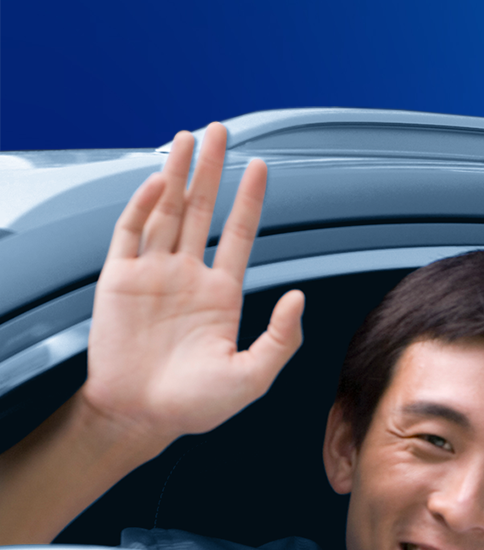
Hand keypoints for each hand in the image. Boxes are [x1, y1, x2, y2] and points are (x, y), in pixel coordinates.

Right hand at [80, 123, 303, 450]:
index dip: (249, 200)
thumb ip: (281, 338)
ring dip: (176, 175)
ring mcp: (152, 275)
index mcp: (221, 294)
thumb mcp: (253, 376)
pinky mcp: (118, 281)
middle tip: (219, 130)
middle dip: (211, 171)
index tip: (261, 167)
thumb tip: (299, 297)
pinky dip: (141, 206)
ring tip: (187, 138)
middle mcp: (188, 277)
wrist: (142, 418)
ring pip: (165, 212)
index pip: (240, 234)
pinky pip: (129, 234)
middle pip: (201, 210)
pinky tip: (156, 182)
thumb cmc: (197, 406)